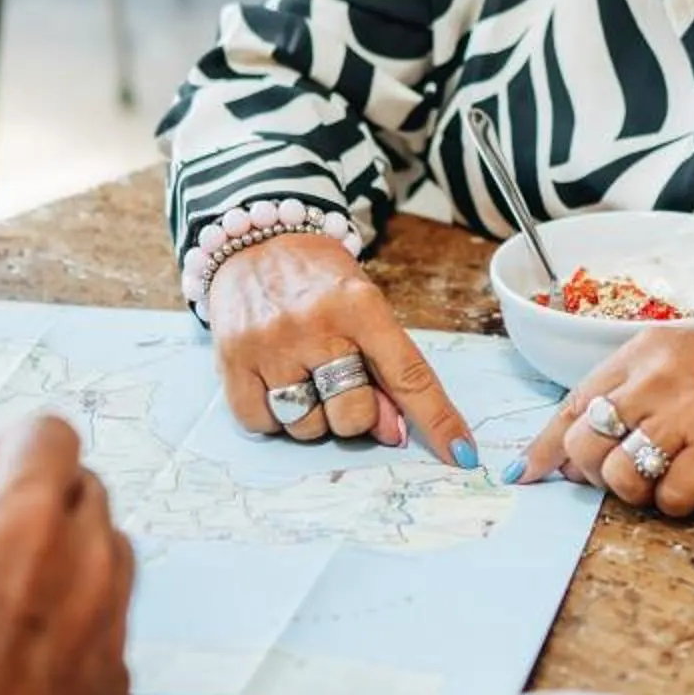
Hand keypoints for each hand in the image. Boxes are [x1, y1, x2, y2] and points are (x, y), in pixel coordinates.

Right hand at [0, 414, 134, 694]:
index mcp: (15, 534)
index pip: (49, 434)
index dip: (4, 443)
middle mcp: (82, 574)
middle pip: (88, 490)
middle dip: (36, 495)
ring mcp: (109, 640)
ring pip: (111, 557)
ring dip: (63, 556)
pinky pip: (108, 631)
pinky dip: (74, 624)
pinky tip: (17, 663)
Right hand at [205, 233, 479, 468]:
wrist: (255, 240)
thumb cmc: (319, 280)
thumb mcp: (363, 307)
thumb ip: (382, 367)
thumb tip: (394, 432)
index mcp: (360, 306)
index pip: (408, 375)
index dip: (437, 419)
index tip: (462, 454)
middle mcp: (314, 325)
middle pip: (353, 414)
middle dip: (356, 413)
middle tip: (341, 382)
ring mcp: (270, 345)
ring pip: (307, 425)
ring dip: (313, 416)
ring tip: (304, 376)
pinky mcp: (231, 360)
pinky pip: (262, 422)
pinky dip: (273, 416)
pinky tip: (275, 383)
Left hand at [513, 326, 693, 515]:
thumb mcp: (666, 364)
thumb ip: (618, 397)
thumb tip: (561, 461)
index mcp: (641, 351)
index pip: (575, 403)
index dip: (547, 446)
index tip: (525, 474)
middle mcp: (658, 377)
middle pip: (587, 443)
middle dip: (595, 471)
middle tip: (619, 473)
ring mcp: (689, 411)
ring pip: (621, 474)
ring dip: (634, 489)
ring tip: (659, 475)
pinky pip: (668, 497)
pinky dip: (672, 502)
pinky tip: (690, 482)